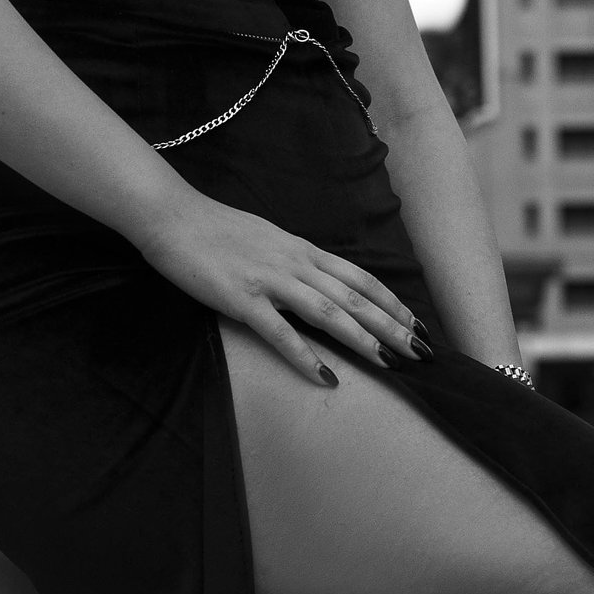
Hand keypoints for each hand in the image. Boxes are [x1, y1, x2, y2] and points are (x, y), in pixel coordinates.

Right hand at [139, 189, 424, 384]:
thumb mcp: (268, 240)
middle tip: (421, 353)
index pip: (359, 277)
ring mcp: (269, 280)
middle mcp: (295, 263)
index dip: (392, 302)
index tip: (418, 324)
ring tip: (389, 363)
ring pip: (328, 312)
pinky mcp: (241, 299)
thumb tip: (319, 280)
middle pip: (354, 297)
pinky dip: (305, 356)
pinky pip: (280, 332)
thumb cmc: (216, 229)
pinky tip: (326, 376)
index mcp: (303, 249)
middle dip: (392, 326)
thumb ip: (295, 261)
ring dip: (362, 339)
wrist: (172, 217)